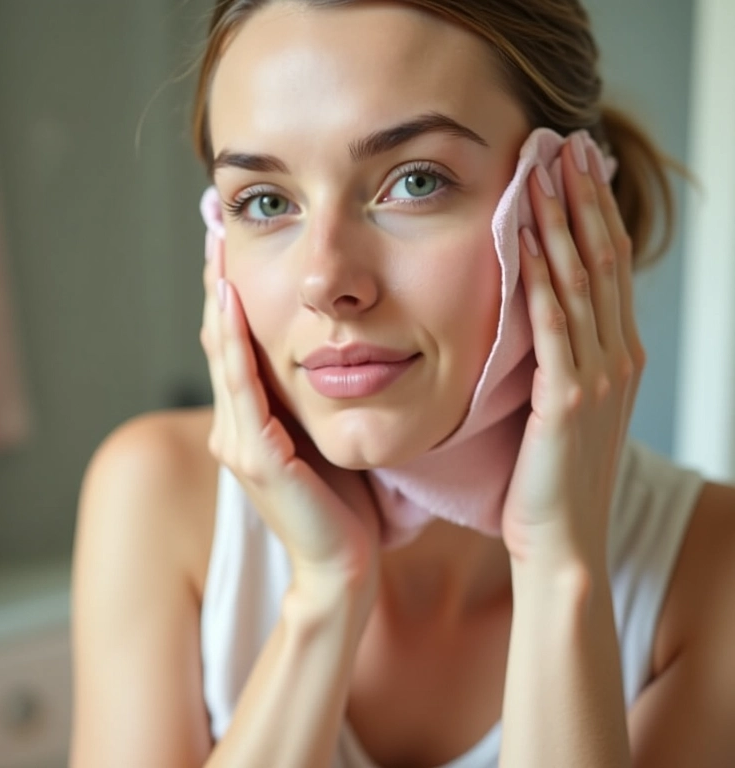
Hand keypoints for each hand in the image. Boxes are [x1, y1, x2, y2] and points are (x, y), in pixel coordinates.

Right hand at [199, 232, 381, 600]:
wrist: (346, 560)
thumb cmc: (344, 498)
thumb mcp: (322, 433)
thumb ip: (311, 398)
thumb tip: (327, 350)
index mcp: (252, 420)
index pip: (235, 345)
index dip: (231, 295)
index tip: (236, 246)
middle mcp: (236, 427)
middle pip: (221, 341)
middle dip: (219, 284)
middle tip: (218, 228)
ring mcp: (240, 443)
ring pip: (225, 357)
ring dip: (221, 302)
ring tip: (219, 251)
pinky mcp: (257, 459)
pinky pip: (244, 390)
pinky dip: (237, 346)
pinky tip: (234, 306)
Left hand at [501, 135, 644, 572]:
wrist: (563, 540)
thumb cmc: (552, 477)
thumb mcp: (565, 408)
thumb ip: (561, 360)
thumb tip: (536, 315)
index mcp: (616, 357)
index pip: (607, 269)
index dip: (591, 215)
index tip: (573, 168)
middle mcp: (617, 358)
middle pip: (602, 262)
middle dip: (581, 200)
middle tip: (565, 145)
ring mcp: (599, 377)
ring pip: (582, 283)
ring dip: (562, 224)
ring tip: (546, 172)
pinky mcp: (570, 400)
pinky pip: (555, 328)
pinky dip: (544, 281)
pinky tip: (531, 242)